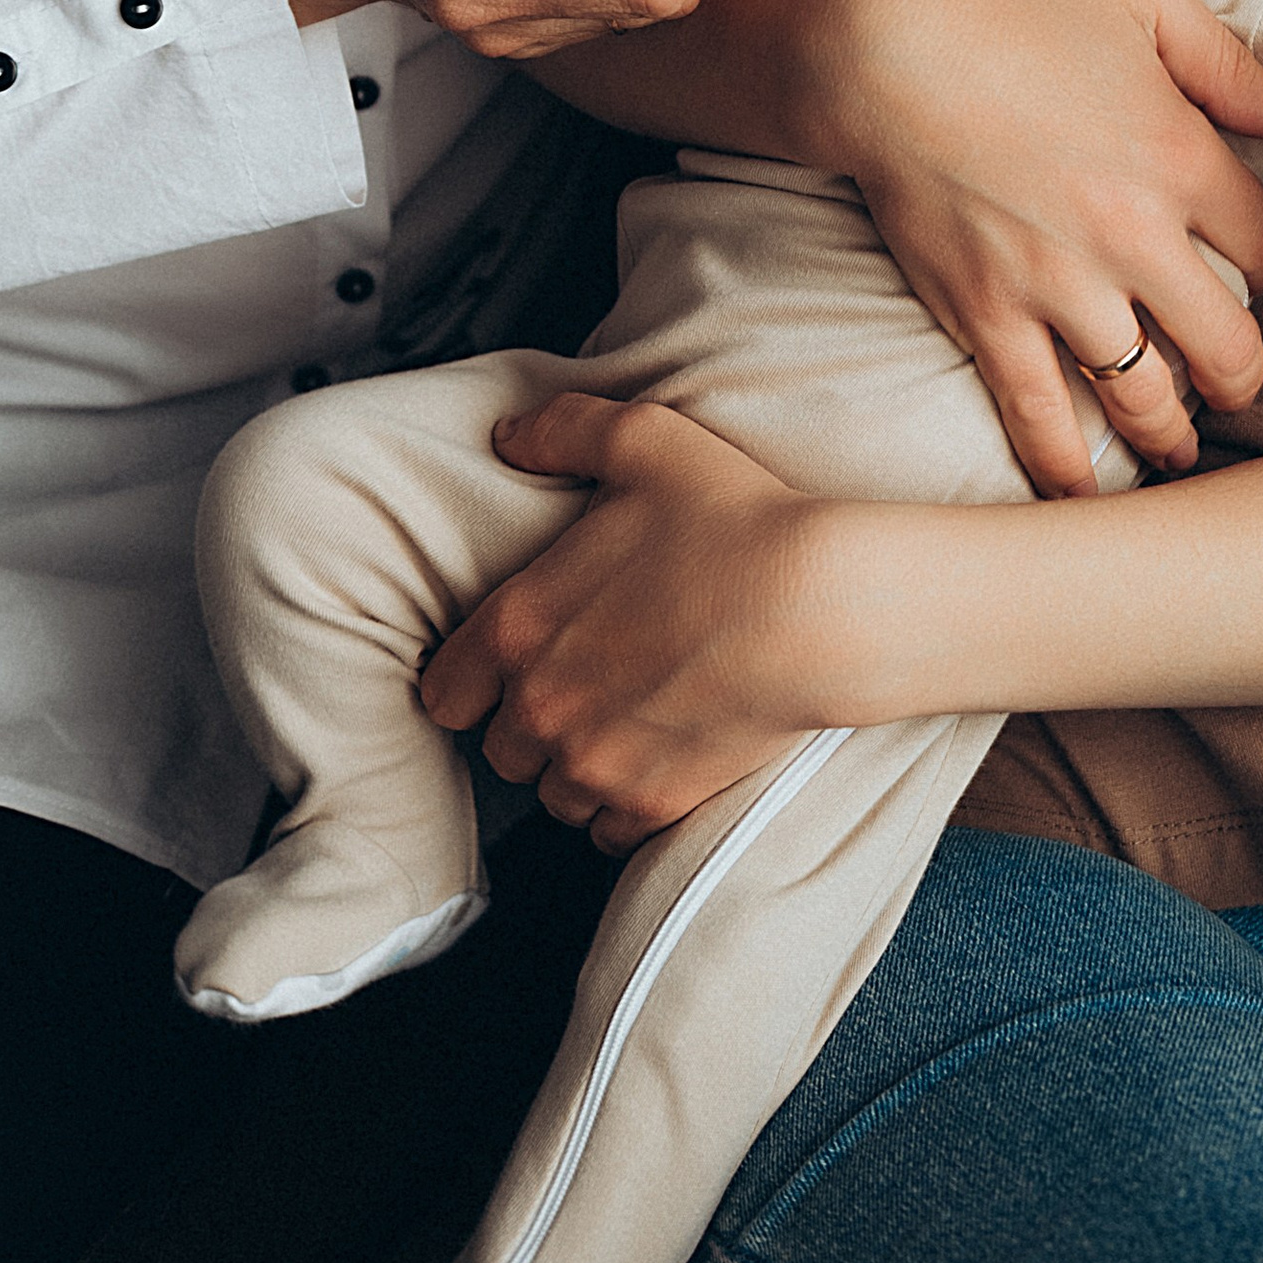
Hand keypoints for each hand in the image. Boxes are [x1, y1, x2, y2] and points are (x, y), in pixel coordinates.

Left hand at [422, 393, 840, 849]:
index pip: (445, 692)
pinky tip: (662, 759)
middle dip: (532, 724)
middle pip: (501, 749)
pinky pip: (609, 831)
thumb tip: (508, 436)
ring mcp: (595, 763)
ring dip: (578, 767)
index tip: (509, 668)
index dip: (473, 681)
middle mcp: (540, 706)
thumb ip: (563, 431)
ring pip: (554, 793)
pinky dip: (626, 806)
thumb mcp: (645, 441)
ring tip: (628, 725)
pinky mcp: (653, 802)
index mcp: (518, 626)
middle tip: (587, 687)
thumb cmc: (734, 518)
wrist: (817, 606)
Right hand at [816, 0, 1262, 493]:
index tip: (1257, 272)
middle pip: (1224, 343)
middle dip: (1239, 376)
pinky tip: (1084, 493)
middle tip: (1234, 384)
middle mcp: (1134, 239)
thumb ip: (1227, 61)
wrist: (884, 50)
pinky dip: (1066, 466)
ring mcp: (1060, 288)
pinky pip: (1039, 413)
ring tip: (1177, 448)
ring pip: (1144, 395)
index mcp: (1182, 160)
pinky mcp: (988, 316)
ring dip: (1170, 432)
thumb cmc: (1012, 11)